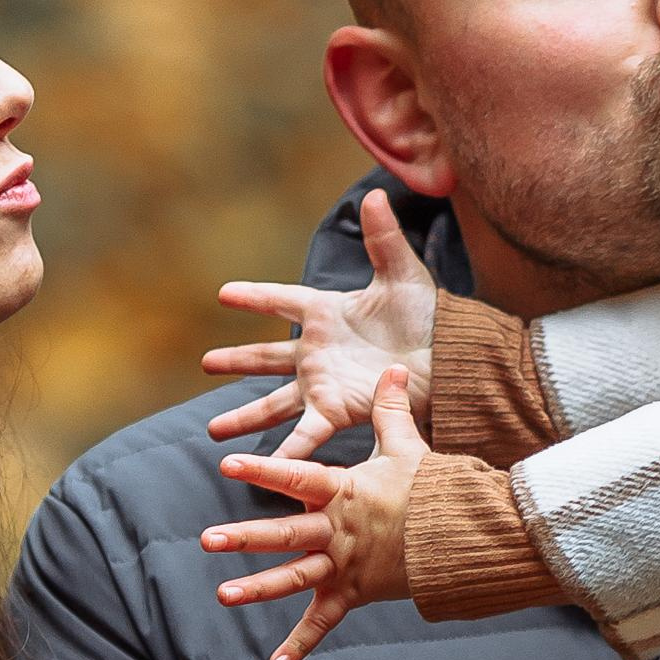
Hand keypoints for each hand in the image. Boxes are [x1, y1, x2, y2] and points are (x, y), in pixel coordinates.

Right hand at [203, 188, 439, 462]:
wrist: (452, 361)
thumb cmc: (431, 318)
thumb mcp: (403, 274)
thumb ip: (384, 238)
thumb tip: (374, 193)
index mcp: (329, 312)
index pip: (282, 299)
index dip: (255, 297)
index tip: (224, 294)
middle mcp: (320, 352)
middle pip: (267, 356)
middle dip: (238, 361)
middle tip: (207, 363)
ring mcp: (325, 384)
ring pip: (274, 403)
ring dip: (245, 416)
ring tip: (214, 432)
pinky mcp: (337, 410)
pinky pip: (304, 433)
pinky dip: (286, 451)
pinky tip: (262, 466)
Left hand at [204, 366, 424, 659]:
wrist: (466, 537)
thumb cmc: (434, 489)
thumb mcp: (409, 447)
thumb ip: (391, 410)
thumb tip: (396, 368)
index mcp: (344, 492)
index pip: (297, 477)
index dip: (262, 471)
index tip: (228, 464)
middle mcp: (338, 531)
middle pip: (286, 534)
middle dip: (244, 536)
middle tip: (206, 539)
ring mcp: (344, 565)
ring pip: (295, 577)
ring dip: (258, 588)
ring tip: (223, 595)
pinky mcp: (353, 594)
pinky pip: (323, 622)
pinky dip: (300, 645)